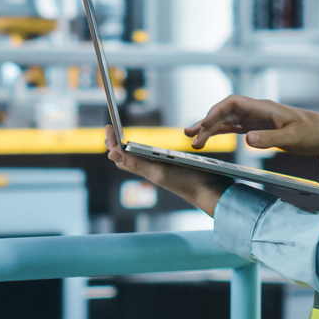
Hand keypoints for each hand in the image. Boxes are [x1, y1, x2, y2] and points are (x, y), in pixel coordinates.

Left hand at [104, 125, 230, 217]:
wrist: (210, 191)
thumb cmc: (186, 182)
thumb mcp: (158, 172)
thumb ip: (136, 163)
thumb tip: (111, 153)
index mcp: (145, 169)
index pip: (121, 156)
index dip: (112, 142)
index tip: (108, 126)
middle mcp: (151, 170)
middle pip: (127, 157)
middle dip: (116, 145)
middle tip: (110, 131)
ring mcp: (161, 169)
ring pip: (138, 159)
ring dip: (128, 149)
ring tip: (122, 141)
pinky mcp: (172, 168)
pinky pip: (153, 160)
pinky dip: (145, 152)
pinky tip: (149, 151)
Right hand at [185, 96, 318, 173]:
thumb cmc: (312, 132)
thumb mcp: (293, 138)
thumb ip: (270, 139)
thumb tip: (247, 139)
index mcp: (263, 108)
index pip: (233, 103)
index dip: (216, 112)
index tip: (204, 125)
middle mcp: (256, 110)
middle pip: (225, 112)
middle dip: (206, 123)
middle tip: (191, 137)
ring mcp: (255, 119)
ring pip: (226, 120)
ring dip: (209, 128)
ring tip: (192, 139)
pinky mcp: (257, 128)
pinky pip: (233, 128)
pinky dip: (220, 132)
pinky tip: (208, 137)